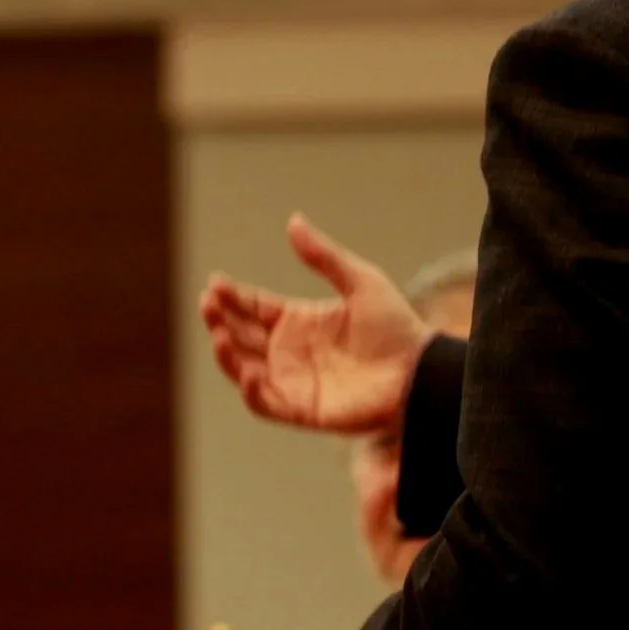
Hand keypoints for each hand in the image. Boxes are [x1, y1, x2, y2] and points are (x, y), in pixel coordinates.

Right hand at [200, 215, 430, 435]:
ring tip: (219, 332)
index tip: (215, 283)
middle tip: (209, 303)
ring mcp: (293, 381)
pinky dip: (252, 390)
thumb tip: (293, 221)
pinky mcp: (302, 409)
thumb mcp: (360, 281)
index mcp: (299, 321)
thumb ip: (324, 257)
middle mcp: (289, 352)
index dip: (232, 296)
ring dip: (226, 353)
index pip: (253, 307)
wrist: (419, 371)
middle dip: (219, 319)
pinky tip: (247, 371)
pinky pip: (265, 403)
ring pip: (243, 368)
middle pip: (240, 335)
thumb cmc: (396, 327)